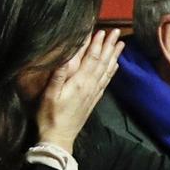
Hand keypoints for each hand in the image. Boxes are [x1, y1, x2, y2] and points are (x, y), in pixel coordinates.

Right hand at [34, 29, 122, 152]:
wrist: (59, 138)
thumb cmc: (49, 116)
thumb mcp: (49, 94)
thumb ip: (59, 75)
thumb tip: (67, 56)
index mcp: (80, 82)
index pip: (91, 59)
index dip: (96, 44)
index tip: (102, 31)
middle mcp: (90, 86)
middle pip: (102, 62)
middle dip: (109, 45)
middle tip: (116, 32)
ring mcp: (93, 93)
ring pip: (107, 70)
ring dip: (114, 56)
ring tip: (120, 44)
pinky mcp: (93, 100)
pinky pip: (106, 81)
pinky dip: (112, 71)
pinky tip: (116, 65)